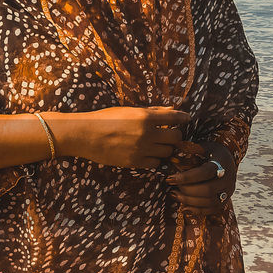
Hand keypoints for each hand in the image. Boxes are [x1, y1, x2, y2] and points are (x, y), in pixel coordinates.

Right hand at [59, 106, 192, 169]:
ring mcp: (141, 149)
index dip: (183, 118)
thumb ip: (152, 111)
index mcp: (145, 117)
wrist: (86, 135)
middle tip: (170, 134)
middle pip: (175, 137)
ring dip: (165, 148)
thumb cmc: (106, 119)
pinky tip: (148, 153)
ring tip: (157, 144)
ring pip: (167, 152)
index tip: (186, 119)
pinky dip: (155, 159)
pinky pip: (155, 163)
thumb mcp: (129, 110)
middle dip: (175, 135)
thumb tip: (171, 109)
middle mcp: (146, 133)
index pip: (175, 118)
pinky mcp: (135, 162)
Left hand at [165, 141, 236, 215]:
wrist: (225, 160)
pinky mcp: (225, 200)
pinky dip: (197, 211)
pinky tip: (183, 207)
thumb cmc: (209, 152)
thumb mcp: (202, 146)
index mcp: (222, 162)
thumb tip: (174, 146)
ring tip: (174, 195)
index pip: (205, 172)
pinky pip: (212, 210)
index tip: (170, 178)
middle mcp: (228, 178)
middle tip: (172, 187)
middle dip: (187, 190)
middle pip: (208, 190)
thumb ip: (190, 148)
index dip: (187, 177)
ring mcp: (228, 190)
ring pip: (210, 202)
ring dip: (189, 201)